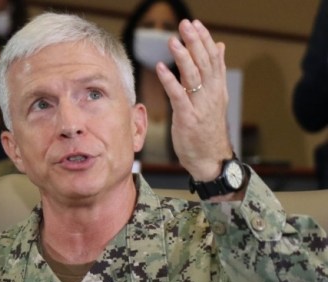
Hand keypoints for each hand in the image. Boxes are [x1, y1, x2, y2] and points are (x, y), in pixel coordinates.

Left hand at [156, 19, 233, 181]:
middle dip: (195, 42)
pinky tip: (160, 68)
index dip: (204, 40)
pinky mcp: (187, 118)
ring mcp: (200, 106)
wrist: (211, 159)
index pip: (213, 59)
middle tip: (186, 24)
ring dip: (183, 57)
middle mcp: (211, 95)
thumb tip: (220, 47)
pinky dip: (170, 81)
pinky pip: (178, 96)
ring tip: (173, 41)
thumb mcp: (214, 99)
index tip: (196, 24)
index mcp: (217, 89)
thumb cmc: (208, 130)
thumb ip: (215, 73)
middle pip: (205, 63)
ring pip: (193, 76)